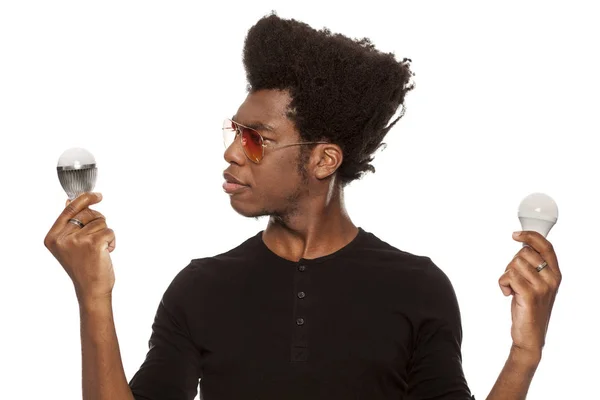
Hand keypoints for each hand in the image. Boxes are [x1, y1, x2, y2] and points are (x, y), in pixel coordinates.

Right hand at [44, 192, 115, 303]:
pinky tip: (105, 253)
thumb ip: (69, 224)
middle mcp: (62, 238)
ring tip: (98, 249)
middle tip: (96, 239)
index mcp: (52, 237)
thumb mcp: (69, 245)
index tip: (97, 195)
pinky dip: (112, 241)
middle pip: (88, 213)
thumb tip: (70, 201)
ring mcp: (77, 241)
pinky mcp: (93, 244)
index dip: (85, 198)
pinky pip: (109, 231)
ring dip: (105, 234)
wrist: (91, 289)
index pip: (70, 209)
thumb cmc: (83, 267)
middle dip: (97, 221)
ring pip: (101, 222)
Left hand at [498, 231, 561, 360]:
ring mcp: (542, 287)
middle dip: (512, 263)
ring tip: (513, 289)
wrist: (530, 335)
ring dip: (506, 275)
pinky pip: (509, 276)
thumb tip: (522, 246)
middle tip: (514, 280)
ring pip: (514, 264)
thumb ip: (534, 267)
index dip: (530, 236)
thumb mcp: (537, 285)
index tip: (515, 234)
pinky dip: (503, 284)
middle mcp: (552, 279)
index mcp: (555, 274)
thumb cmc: (530, 307)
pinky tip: (508, 294)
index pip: (546, 246)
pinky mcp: (530, 295)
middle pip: (523, 253)